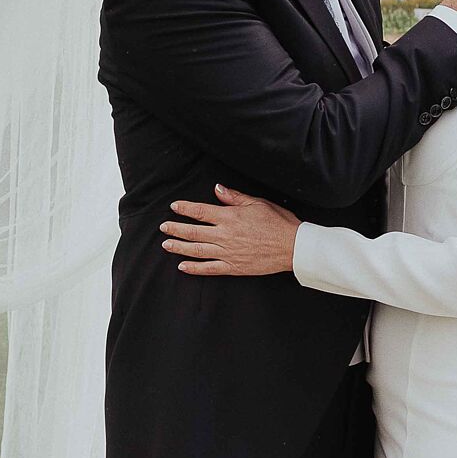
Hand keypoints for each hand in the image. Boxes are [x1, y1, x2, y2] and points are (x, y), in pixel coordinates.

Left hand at [161, 184, 301, 276]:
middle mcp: (225, 235)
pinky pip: (209, 268)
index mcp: (230, 217)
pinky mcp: (233, 267)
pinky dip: (194, 268)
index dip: (185, 209)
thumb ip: (234, 197)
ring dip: (179, 247)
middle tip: (164, 227)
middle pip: (193, 232)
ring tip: (166, 245)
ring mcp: (228, 252)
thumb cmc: (278, 222)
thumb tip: (217, 189)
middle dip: (176, 229)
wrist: (292, 247)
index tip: (174, 207)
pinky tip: (183, 266)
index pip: (201, 212)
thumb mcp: (257, 203)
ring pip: (197, 250)